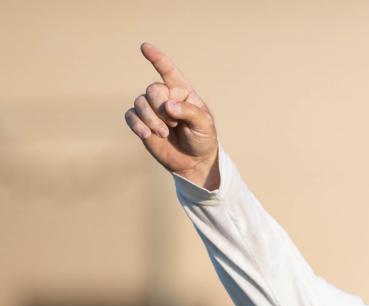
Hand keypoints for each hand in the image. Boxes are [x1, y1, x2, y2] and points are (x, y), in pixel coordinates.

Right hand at [124, 43, 219, 188]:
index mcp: (183, 92)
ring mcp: (152, 110)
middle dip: (161, 107)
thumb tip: (168, 106)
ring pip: (140, 102)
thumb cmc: (203, 140)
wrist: (194, 162)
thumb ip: (190, 112)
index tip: (145, 47)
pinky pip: (130, 116)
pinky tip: (146, 134)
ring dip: (151, 118)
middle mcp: (165, 97)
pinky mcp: (141, 123)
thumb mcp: (205, 126)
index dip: (157, 58)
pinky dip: (137, 124)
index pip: (169, 71)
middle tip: (174, 124)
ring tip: (164, 133)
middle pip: (152, 89)